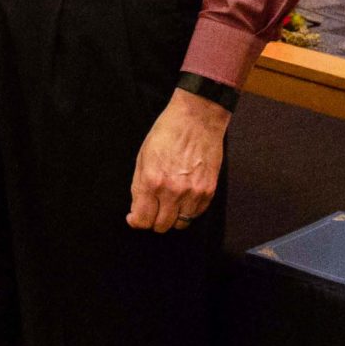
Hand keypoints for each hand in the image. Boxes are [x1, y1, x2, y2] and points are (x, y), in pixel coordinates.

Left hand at [128, 89, 230, 232]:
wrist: (197, 119)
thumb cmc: (167, 134)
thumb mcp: (142, 157)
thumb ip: (138, 186)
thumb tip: (137, 209)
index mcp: (151, 181)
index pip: (142, 219)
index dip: (137, 222)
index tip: (135, 218)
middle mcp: (172, 191)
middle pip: (161, 225)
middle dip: (153, 221)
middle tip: (152, 210)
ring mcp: (193, 192)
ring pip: (180, 224)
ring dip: (172, 218)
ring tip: (168, 205)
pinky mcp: (209, 190)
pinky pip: (197, 214)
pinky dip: (188, 211)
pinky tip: (183, 199)